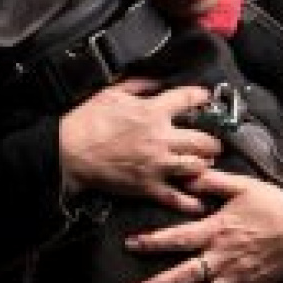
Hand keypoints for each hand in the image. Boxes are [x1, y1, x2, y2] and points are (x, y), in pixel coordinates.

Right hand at [59, 79, 220, 212]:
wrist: (69, 151)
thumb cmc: (87, 121)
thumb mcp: (111, 93)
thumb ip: (139, 85)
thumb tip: (157, 81)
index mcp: (152, 111)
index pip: (187, 99)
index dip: (201, 96)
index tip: (205, 98)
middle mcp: (160, 138)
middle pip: (203, 140)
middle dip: (212, 141)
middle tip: (213, 142)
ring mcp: (157, 164)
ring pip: (196, 166)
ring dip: (204, 165)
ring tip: (204, 164)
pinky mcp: (148, 186)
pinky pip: (177, 197)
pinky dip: (191, 201)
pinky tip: (200, 201)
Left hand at [124, 170, 282, 282]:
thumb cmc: (275, 206)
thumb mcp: (243, 185)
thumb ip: (212, 181)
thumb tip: (187, 175)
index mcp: (218, 230)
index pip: (179, 237)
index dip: (153, 242)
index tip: (131, 245)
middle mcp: (224, 257)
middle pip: (186, 276)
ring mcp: (237, 278)